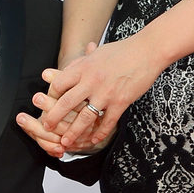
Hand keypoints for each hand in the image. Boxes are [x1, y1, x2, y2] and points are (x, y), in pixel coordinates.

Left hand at [41, 32, 160, 149]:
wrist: (147, 51)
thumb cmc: (122, 50)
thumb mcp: (97, 52)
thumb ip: (82, 61)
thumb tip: (68, 63)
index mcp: (83, 67)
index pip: (59, 84)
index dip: (51, 96)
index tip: (47, 104)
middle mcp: (91, 81)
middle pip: (66, 103)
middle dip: (53, 118)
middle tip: (46, 127)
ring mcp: (106, 93)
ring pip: (84, 117)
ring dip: (73, 132)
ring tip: (65, 142)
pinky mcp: (121, 102)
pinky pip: (107, 122)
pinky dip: (99, 133)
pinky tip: (93, 141)